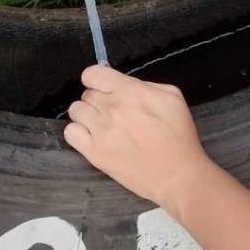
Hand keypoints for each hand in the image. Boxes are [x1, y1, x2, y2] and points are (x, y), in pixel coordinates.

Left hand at [64, 65, 213, 214]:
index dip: (98, 81)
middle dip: (99, 101)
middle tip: (115, 114)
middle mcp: (112, 108)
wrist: (178, 175)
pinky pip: (70, 133)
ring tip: (104, 126)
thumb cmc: (179, 138)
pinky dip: (79, 133)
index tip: (105, 89)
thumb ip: (145, 85)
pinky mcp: (94, 153)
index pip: (92, 74)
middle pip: (86, 94)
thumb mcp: (173, 98)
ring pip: (76, 111)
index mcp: (130, 91)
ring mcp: (101, 131)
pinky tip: (94, 138)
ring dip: (87, 116)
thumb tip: (124, 84)